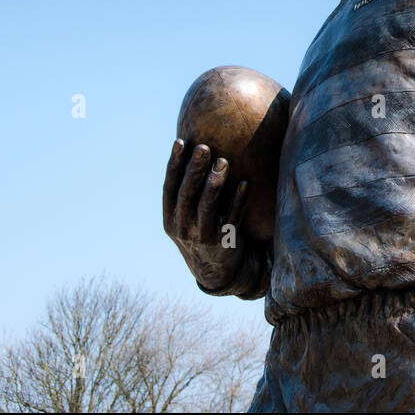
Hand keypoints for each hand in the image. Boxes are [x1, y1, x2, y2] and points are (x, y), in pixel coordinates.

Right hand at [161, 139, 251, 290]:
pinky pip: (231, 219)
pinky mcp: (223, 243)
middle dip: (194, 170)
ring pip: (206, 207)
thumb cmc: (202, 233)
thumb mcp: (186, 218)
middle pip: (187, 194)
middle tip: (204, 147)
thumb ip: (188, 193)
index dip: (174, 165)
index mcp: (170, 218)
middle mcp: (182, 227)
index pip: (169, 188)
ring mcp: (201, 236)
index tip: (181, 142)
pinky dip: (238, 201)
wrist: (215, 272)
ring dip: (215, 183)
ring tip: (223, 162)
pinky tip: (245, 183)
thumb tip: (194, 155)